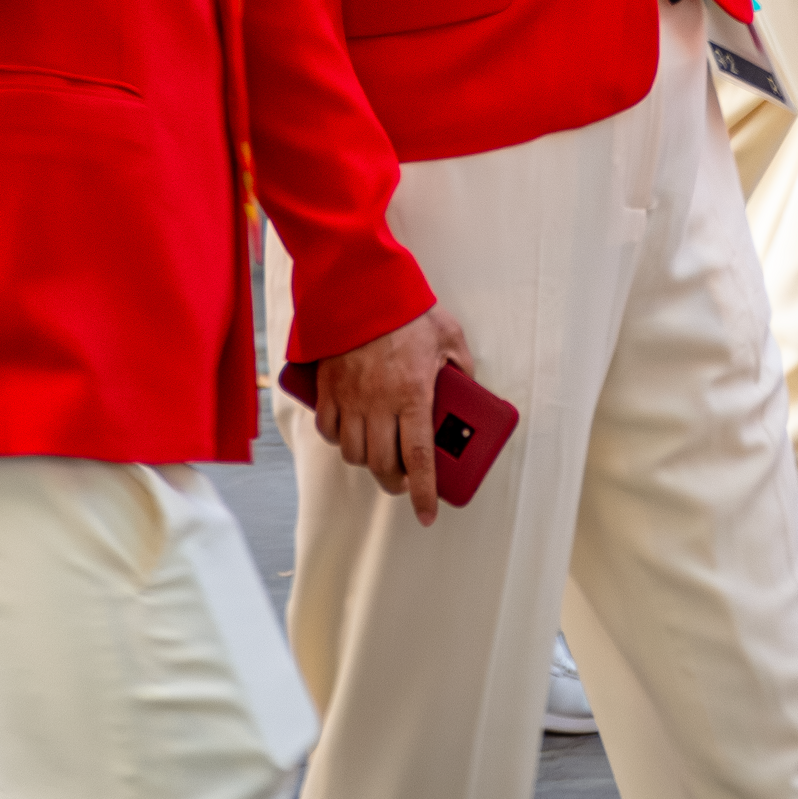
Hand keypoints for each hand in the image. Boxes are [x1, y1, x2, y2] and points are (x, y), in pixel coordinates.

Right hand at [312, 305, 475, 525]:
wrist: (361, 283)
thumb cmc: (407, 309)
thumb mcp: (449, 336)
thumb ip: (461, 367)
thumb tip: (469, 390)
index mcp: (413, 393)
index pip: (418, 458)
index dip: (424, 492)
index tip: (428, 515)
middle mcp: (379, 402)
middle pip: (382, 464)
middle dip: (395, 482)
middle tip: (404, 481)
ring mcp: (350, 396)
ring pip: (352, 452)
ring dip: (367, 462)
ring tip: (378, 455)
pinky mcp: (328, 387)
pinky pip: (328, 429)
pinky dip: (338, 439)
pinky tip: (350, 434)